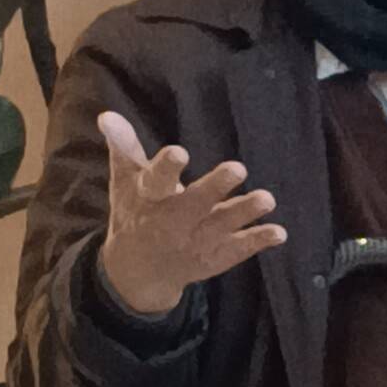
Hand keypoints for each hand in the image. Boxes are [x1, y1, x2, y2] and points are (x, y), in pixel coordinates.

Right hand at [95, 109, 285, 317]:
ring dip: (243, 212)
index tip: (179, 152)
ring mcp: (194, 242)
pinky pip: (236, 250)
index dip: (167, 168)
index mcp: (149, 199)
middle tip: (238, 168)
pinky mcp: (212, 258)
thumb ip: (124, 148)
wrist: (136, 272)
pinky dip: (257, 241)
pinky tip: (278, 232)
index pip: (156, 181)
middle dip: (215, 188)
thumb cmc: (134, 214)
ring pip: (220, 226)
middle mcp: (171, 222)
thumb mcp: (125, 182)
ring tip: (267, 199)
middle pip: (194, 203)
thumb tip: (107, 114)